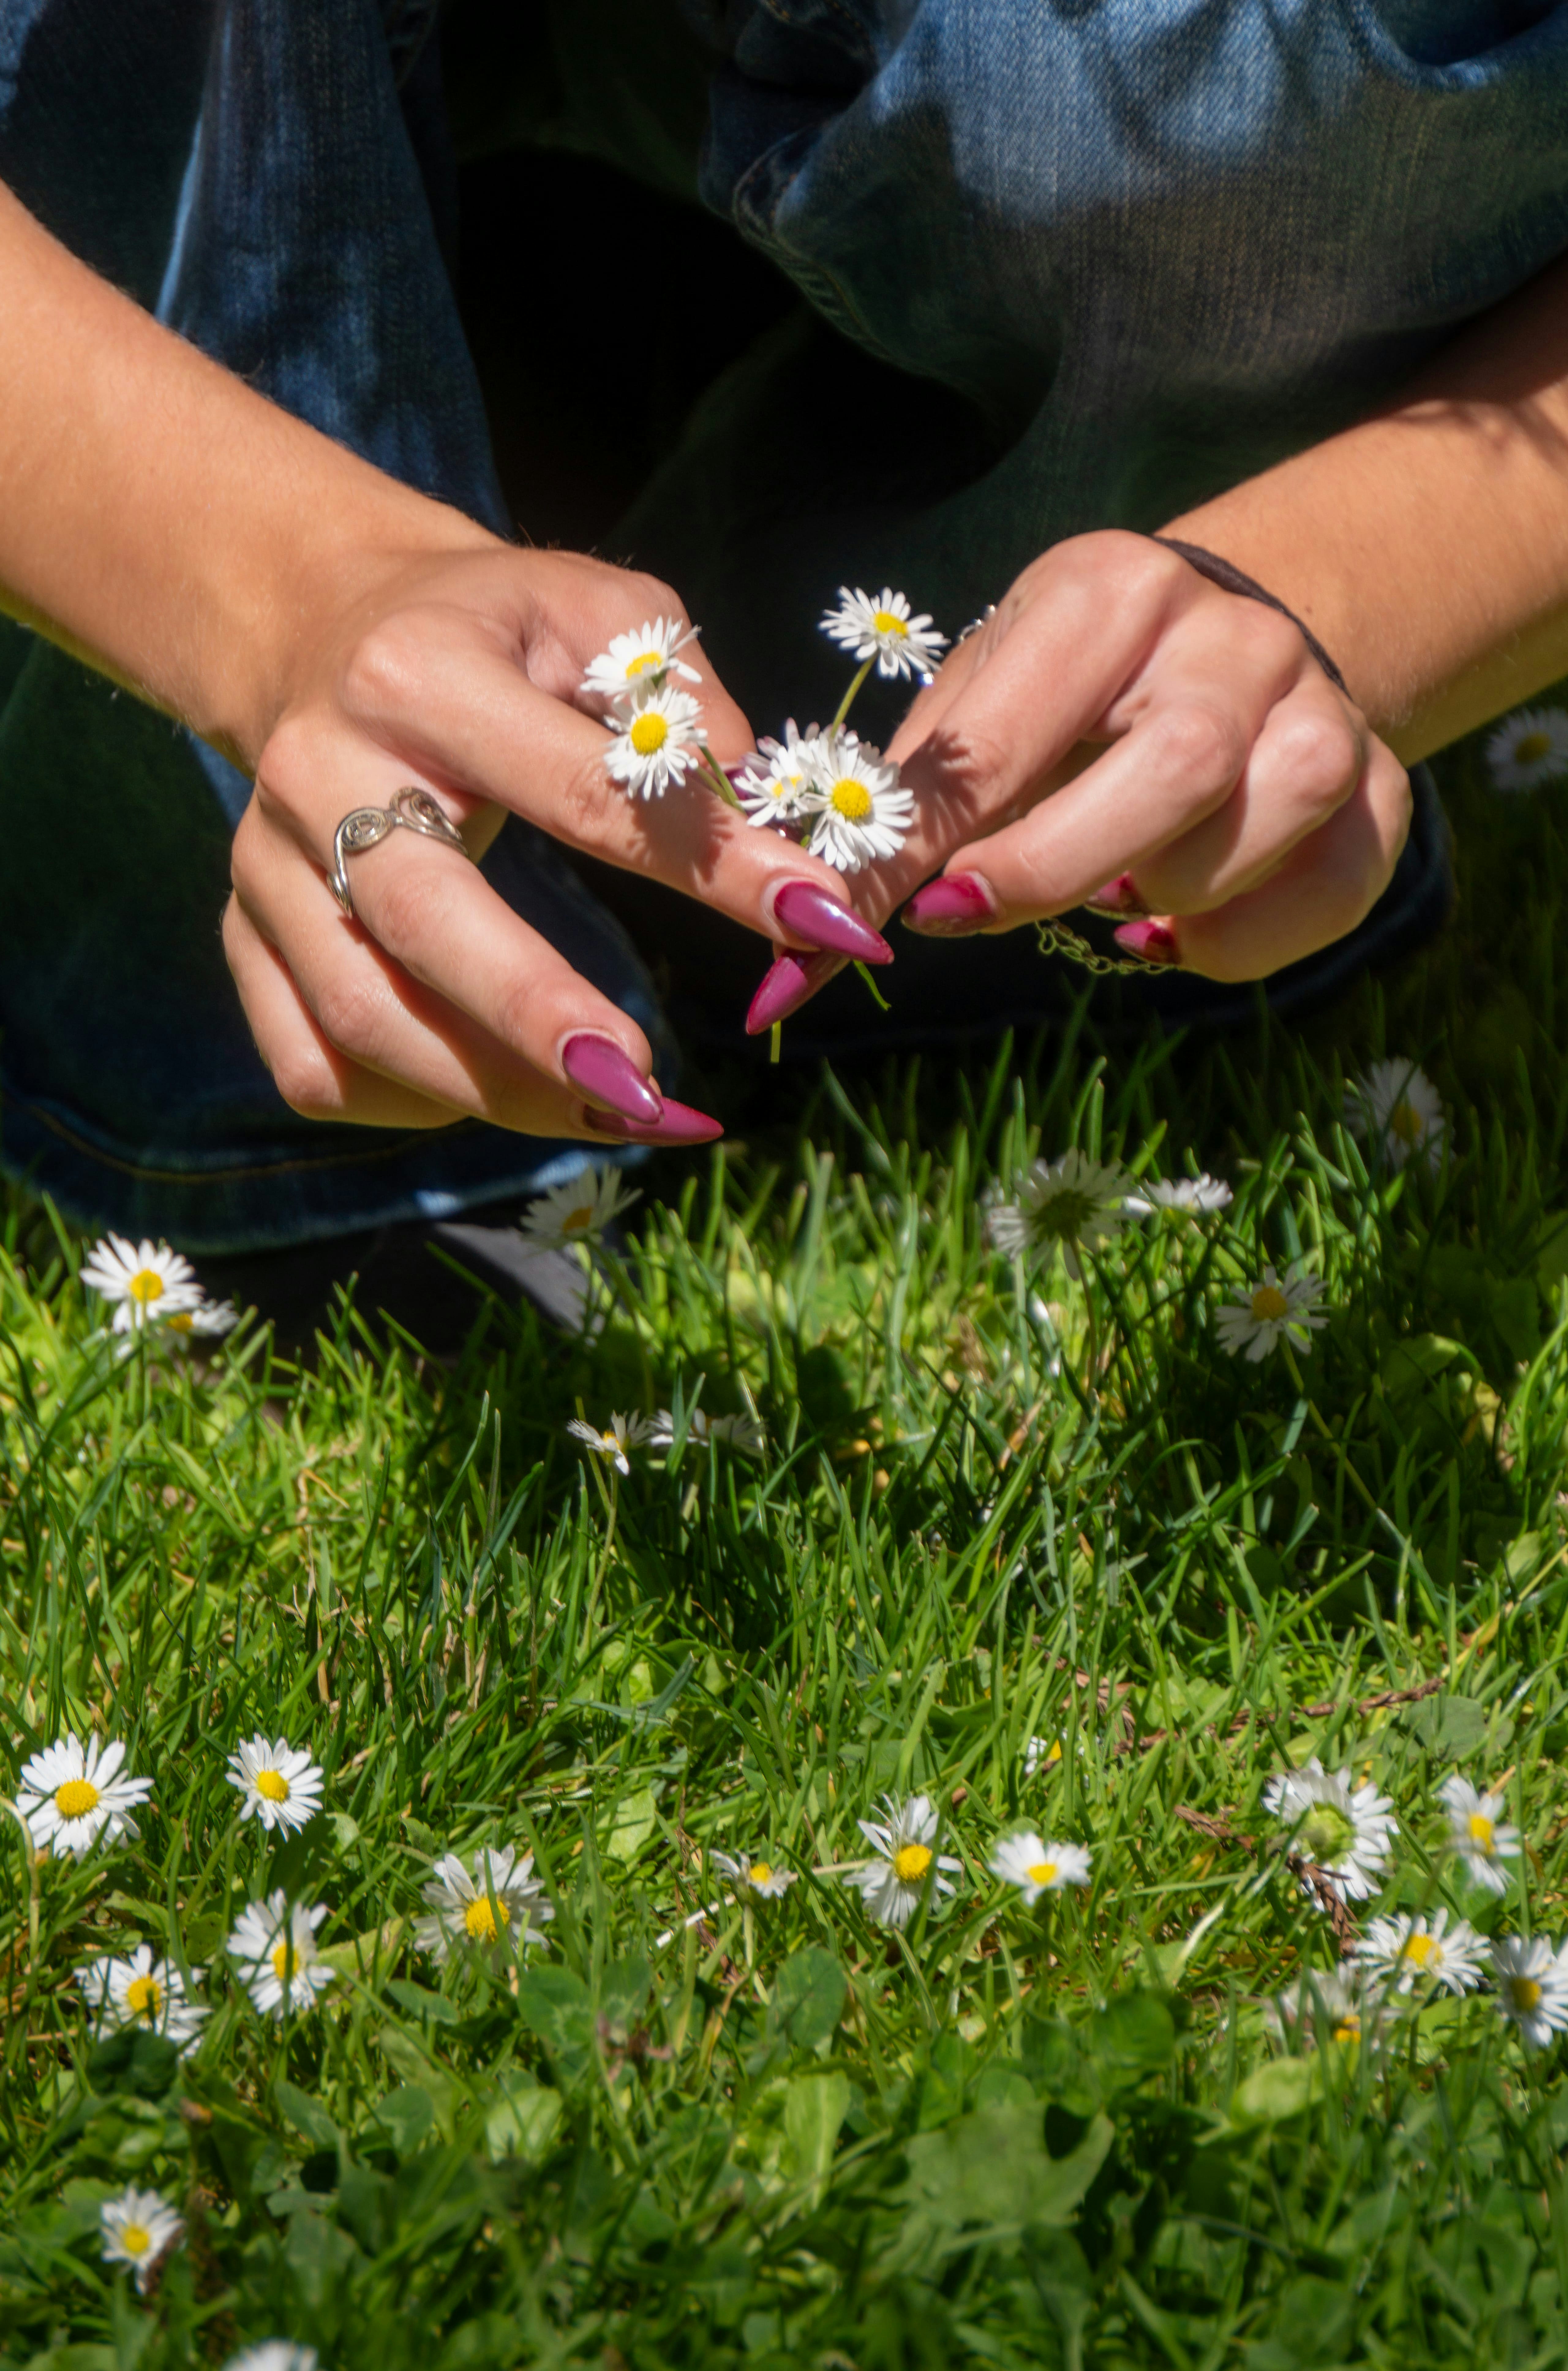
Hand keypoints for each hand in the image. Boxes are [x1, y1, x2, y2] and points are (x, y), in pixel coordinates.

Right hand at [224, 541, 889, 1140]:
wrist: (318, 624)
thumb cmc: (494, 630)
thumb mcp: (596, 609)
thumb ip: (677, 688)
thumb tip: (753, 790)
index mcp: (417, 678)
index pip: (585, 791)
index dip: (713, 868)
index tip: (824, 927)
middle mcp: (320, 772)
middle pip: (429, 926)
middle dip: (543, 1021)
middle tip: (651, 1091)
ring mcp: (264, 864)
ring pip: (365, 1017)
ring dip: (492, 1092)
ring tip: (612, 1115)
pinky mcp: (240, 931)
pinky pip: (310, 1061)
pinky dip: (405, 1105)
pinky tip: (493, 1096)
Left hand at [749, 532, 1410, 1022]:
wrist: (1220, 640)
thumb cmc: (1070, 688)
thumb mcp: (988, 698)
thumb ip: (913, 799)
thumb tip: (811, 932)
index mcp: (1111, 593)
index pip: (1012, 737)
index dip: (939, 842)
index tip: (880, 917)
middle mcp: (1232, 637)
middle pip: (1173, 773)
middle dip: (1057, 869)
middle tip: (976, 915)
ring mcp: (1319, 707)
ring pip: (1253, 834)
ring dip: (1159, 896)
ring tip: (1105, 895)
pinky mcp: (1376, 787)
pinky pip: (1327, 892)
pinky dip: (1238, 942)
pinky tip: (1169, 931)